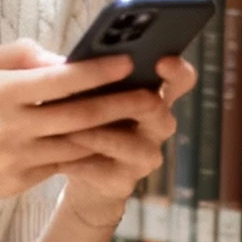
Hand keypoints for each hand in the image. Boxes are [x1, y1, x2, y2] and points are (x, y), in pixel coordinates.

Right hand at [0, 39, 161, 218]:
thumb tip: (59, 56)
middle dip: (122, 104)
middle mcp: (11, 129)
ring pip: (78, 145)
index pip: (61, 80)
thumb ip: (14, 55)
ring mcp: (17, 160)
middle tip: (153, 95)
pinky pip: (62, 165)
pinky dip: (87, 154)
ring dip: (112, 133)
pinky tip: (109, 143)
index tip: (128, 61)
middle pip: (80, 116)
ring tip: (139, 120)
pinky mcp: (19, 183)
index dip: (99, 70)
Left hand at [57, 55, 193, 229]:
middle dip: (129, 103)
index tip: (162, 61)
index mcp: (153, 95)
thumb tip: (70, 61)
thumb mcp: (90, 93)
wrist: (80, 170)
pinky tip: (60, 158)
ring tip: (67, 130)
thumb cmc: (87, 120)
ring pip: (131, 145)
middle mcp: (157, 125)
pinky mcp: (124, 181)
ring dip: (96, 136)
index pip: (180, 79)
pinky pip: (106, 171)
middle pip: (159, 111)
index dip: (176, 71)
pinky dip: (80, 163)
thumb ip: (91, 76)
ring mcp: (145, 155)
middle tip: (101, 99)